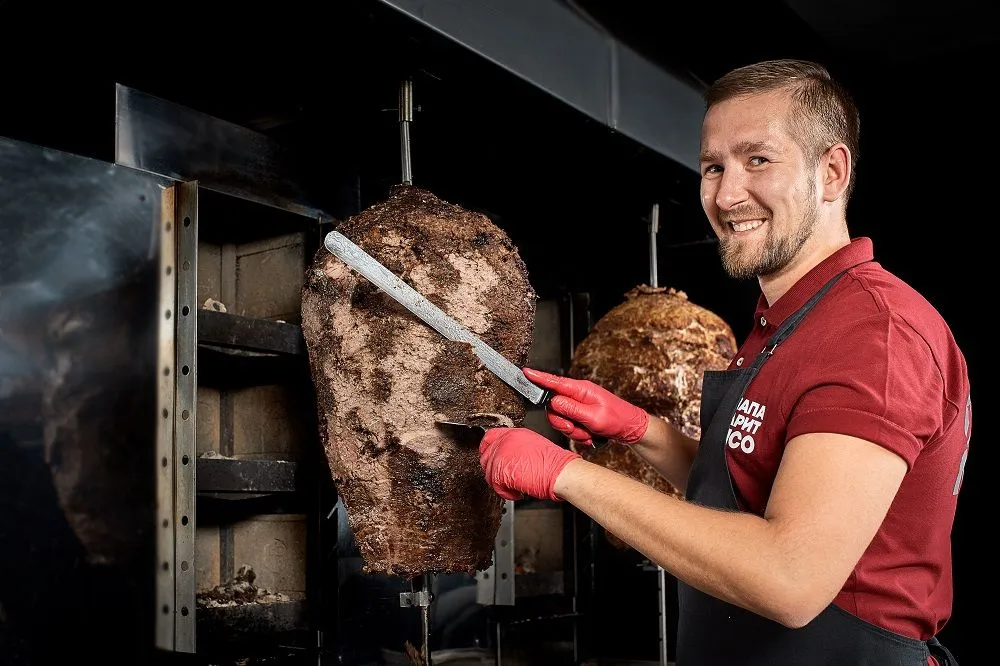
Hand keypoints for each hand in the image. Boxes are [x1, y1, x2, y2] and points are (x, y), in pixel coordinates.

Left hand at [479, 428, 580, 500]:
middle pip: (486, 457)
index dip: (487, 449)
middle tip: (505, 479)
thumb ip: (516, 449)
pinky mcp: (500, 471)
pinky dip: (506, 493)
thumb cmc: (554, 464)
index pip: (489, 437)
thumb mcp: (533, 447)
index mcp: (514, 433)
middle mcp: (506, 441)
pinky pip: (495, 485)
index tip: (489, 458)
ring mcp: (501, 455)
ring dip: (501, 483)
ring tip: (516, 487)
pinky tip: (518, 492)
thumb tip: (508, 460)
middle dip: (494, 471)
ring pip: (489, 473)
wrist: (560, 472)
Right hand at [523, 367, 649, 445]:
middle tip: (575, 429)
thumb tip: (553, 401)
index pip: (555, 382)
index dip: (538, 377)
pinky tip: (590, 436)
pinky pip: (569, 425)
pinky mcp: (580, 415)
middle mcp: (578, 395)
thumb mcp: (594, 417)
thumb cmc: (617, 419)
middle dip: (562, 422)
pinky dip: (578, 434)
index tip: (524, 372)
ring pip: (561, 418)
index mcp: (581, 389)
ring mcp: (579, 405)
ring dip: (572, 430)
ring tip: (587, 434)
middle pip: (553, 406)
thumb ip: (572, 409)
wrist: (631, 429)